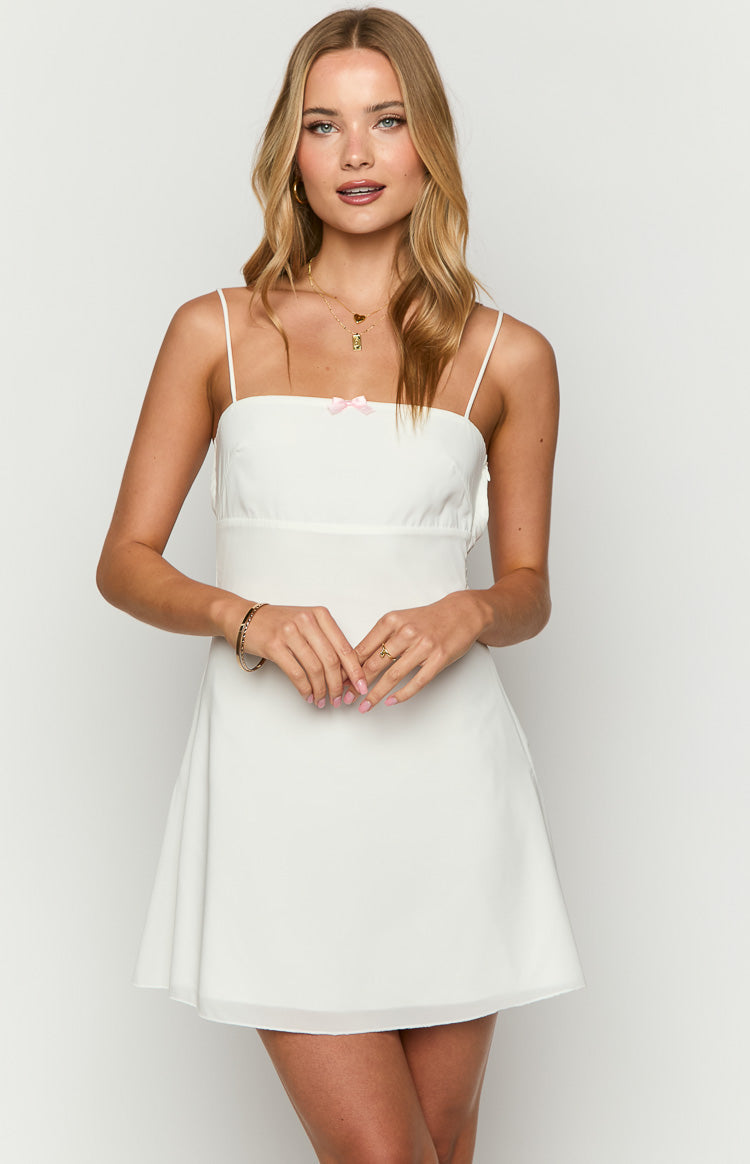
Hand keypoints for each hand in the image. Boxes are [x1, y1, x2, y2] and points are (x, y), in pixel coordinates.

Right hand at [239, 605, 367, 706]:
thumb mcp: (307, 624)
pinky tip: (308, 695)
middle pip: (331, 660)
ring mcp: (290, 632)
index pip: (344, 647)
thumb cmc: (279, 623)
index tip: (362, 686)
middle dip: (338, 685)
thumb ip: (326, 642)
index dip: (355, 670)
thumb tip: (346, 672)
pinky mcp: (274, 645)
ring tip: (323, 700)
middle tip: (340, 699)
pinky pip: (296, 673)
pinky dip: (305, 689)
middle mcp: (307, 621)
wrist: (245, 618)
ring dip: (322, 690)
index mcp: (320, 615)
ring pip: (315, 669)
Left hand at [352, 591, 487, 711]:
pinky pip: (417, 681)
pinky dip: (402, 694)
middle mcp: (406, 632)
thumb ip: (381, 637)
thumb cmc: (428, 619)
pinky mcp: (439, 658)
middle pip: (374, 664)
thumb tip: (356, 661)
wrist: (462, 613)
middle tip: (347, 699)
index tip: (338, 682)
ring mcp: (424, 646)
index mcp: (391, 621)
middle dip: (358, 685)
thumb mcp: (401, 620)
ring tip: (365, 706)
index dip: (348, 668)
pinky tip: (391, 702)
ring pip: (393, 675)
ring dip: (376, 694)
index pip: (363, 648)